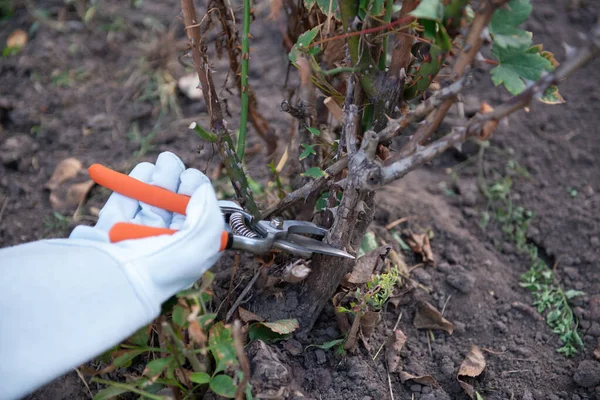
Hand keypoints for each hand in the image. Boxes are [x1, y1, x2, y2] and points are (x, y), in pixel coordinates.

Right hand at [70, 151, 223, 303]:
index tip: (193, 183)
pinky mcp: (112, 226)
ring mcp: (138, 234)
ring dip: (162, 176)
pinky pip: (127, 199)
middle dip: (181, 182)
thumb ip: (209, 212)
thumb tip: (202, 191)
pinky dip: (137, 181)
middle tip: (179, 170)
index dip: (199, 197)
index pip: (199, 219)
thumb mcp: (204, 240)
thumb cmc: (166, 264)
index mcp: (189, 253)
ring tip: (165, 161)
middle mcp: (164, 245)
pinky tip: (147, 169)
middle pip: (177, 206)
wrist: (119, 278)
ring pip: (154, 199)